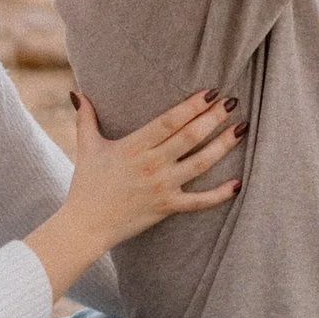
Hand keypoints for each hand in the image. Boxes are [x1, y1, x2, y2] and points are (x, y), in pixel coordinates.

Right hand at [58, 87, 242, 256]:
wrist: (86, 226)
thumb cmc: (86, 185)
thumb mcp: (86, 146)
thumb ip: (85, 118)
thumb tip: (77, 92)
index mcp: (133, 146)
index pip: (169, 121)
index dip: (192, 105)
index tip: (210, 92)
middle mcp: (151, 165)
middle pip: (190, 137)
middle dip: (213, 118)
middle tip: (232, 102)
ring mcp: (162, 187)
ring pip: (200, 164)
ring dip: (223, 145)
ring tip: (241, 128)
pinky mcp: (168, 207)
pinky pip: (200, 201)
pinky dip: (220, 194)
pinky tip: (239, 183)